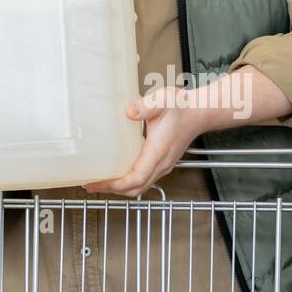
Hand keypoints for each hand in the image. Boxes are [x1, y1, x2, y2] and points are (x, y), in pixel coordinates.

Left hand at [84, 88, 203, 196]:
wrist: (200, 112)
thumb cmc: (182, 107)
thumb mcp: (162, 101)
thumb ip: (145, 106)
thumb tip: (129, 112)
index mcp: (158, 152)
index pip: (136, 178)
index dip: (115, 185)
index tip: (97, 183)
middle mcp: (161, 163)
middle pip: (135, 188)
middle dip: (112, 190)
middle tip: (91, 185)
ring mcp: (163, 165)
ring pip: (140, 186)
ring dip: (120, 188)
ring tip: (101, 182)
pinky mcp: (163, 162)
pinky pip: (144, 179)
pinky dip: (129, 181)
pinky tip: (118, 173)